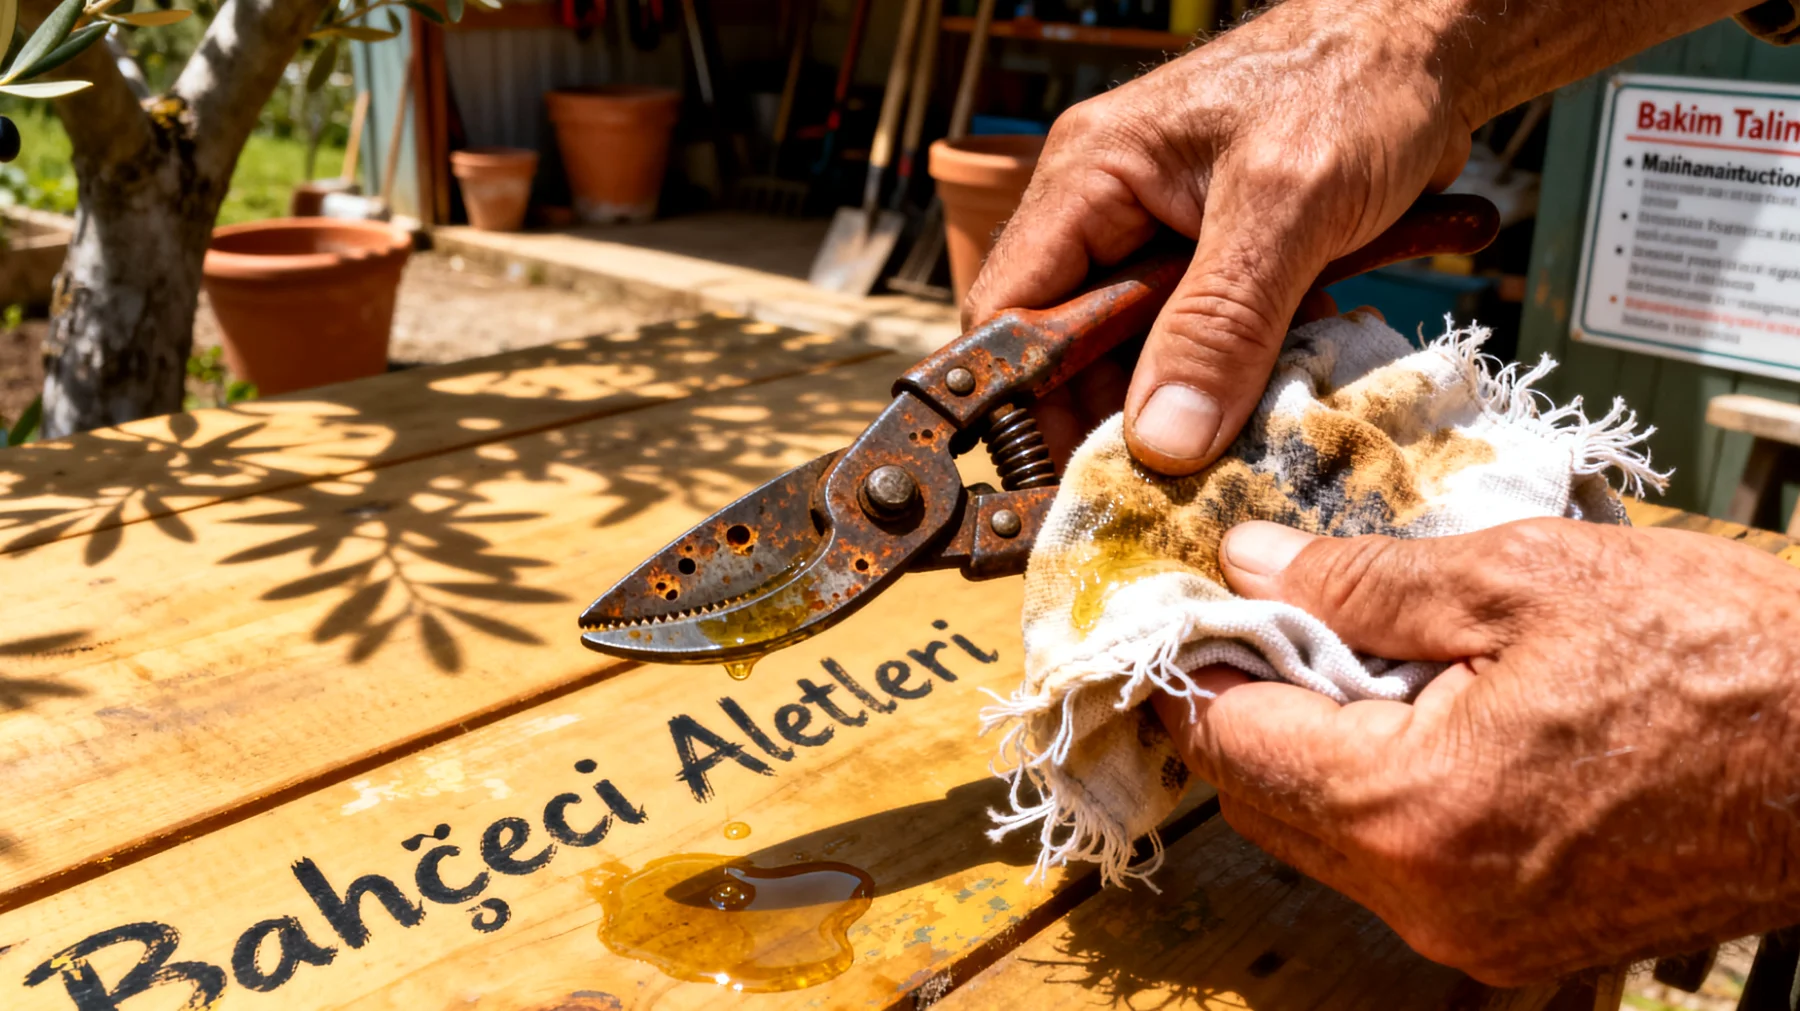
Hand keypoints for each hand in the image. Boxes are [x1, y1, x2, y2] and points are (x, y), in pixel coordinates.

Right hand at [963, 0, 1752, 474]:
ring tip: (1237, 443)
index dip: (1026, 400)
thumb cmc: (1357, 84)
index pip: (1009, 310)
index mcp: (1090, 179)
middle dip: (1119, 419)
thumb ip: (1220, 326)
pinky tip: (1280, 397)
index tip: (1068, 477)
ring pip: (1143, 358)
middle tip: (1167, 487)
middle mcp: (1109, 213)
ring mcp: (1163, 243)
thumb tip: (1162, 442)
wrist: (1438, 47)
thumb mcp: (1285, 208)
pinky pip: (1203, 347)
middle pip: (1073, 351)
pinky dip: (1240, 379)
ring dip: (1192, 405)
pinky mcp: (1217, 267)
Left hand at [1152, 518, 1799, 983]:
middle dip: (1248, 706)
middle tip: (1267, 617)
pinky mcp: (1519, 938)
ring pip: (1323, 838)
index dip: (1200, 666)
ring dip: (1310, 750)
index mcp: (1416, 811)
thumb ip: (1360, 578)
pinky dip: (1375, 792)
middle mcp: (1433, 899)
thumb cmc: (1721, 658)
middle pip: (1265, 800)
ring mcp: (1477, 933)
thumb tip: (1252, 566)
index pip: (1234, 744)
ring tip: (1353, 656)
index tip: (1193, 609)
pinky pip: (1394, 865)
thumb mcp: (1522, 575)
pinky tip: (1414, 717)